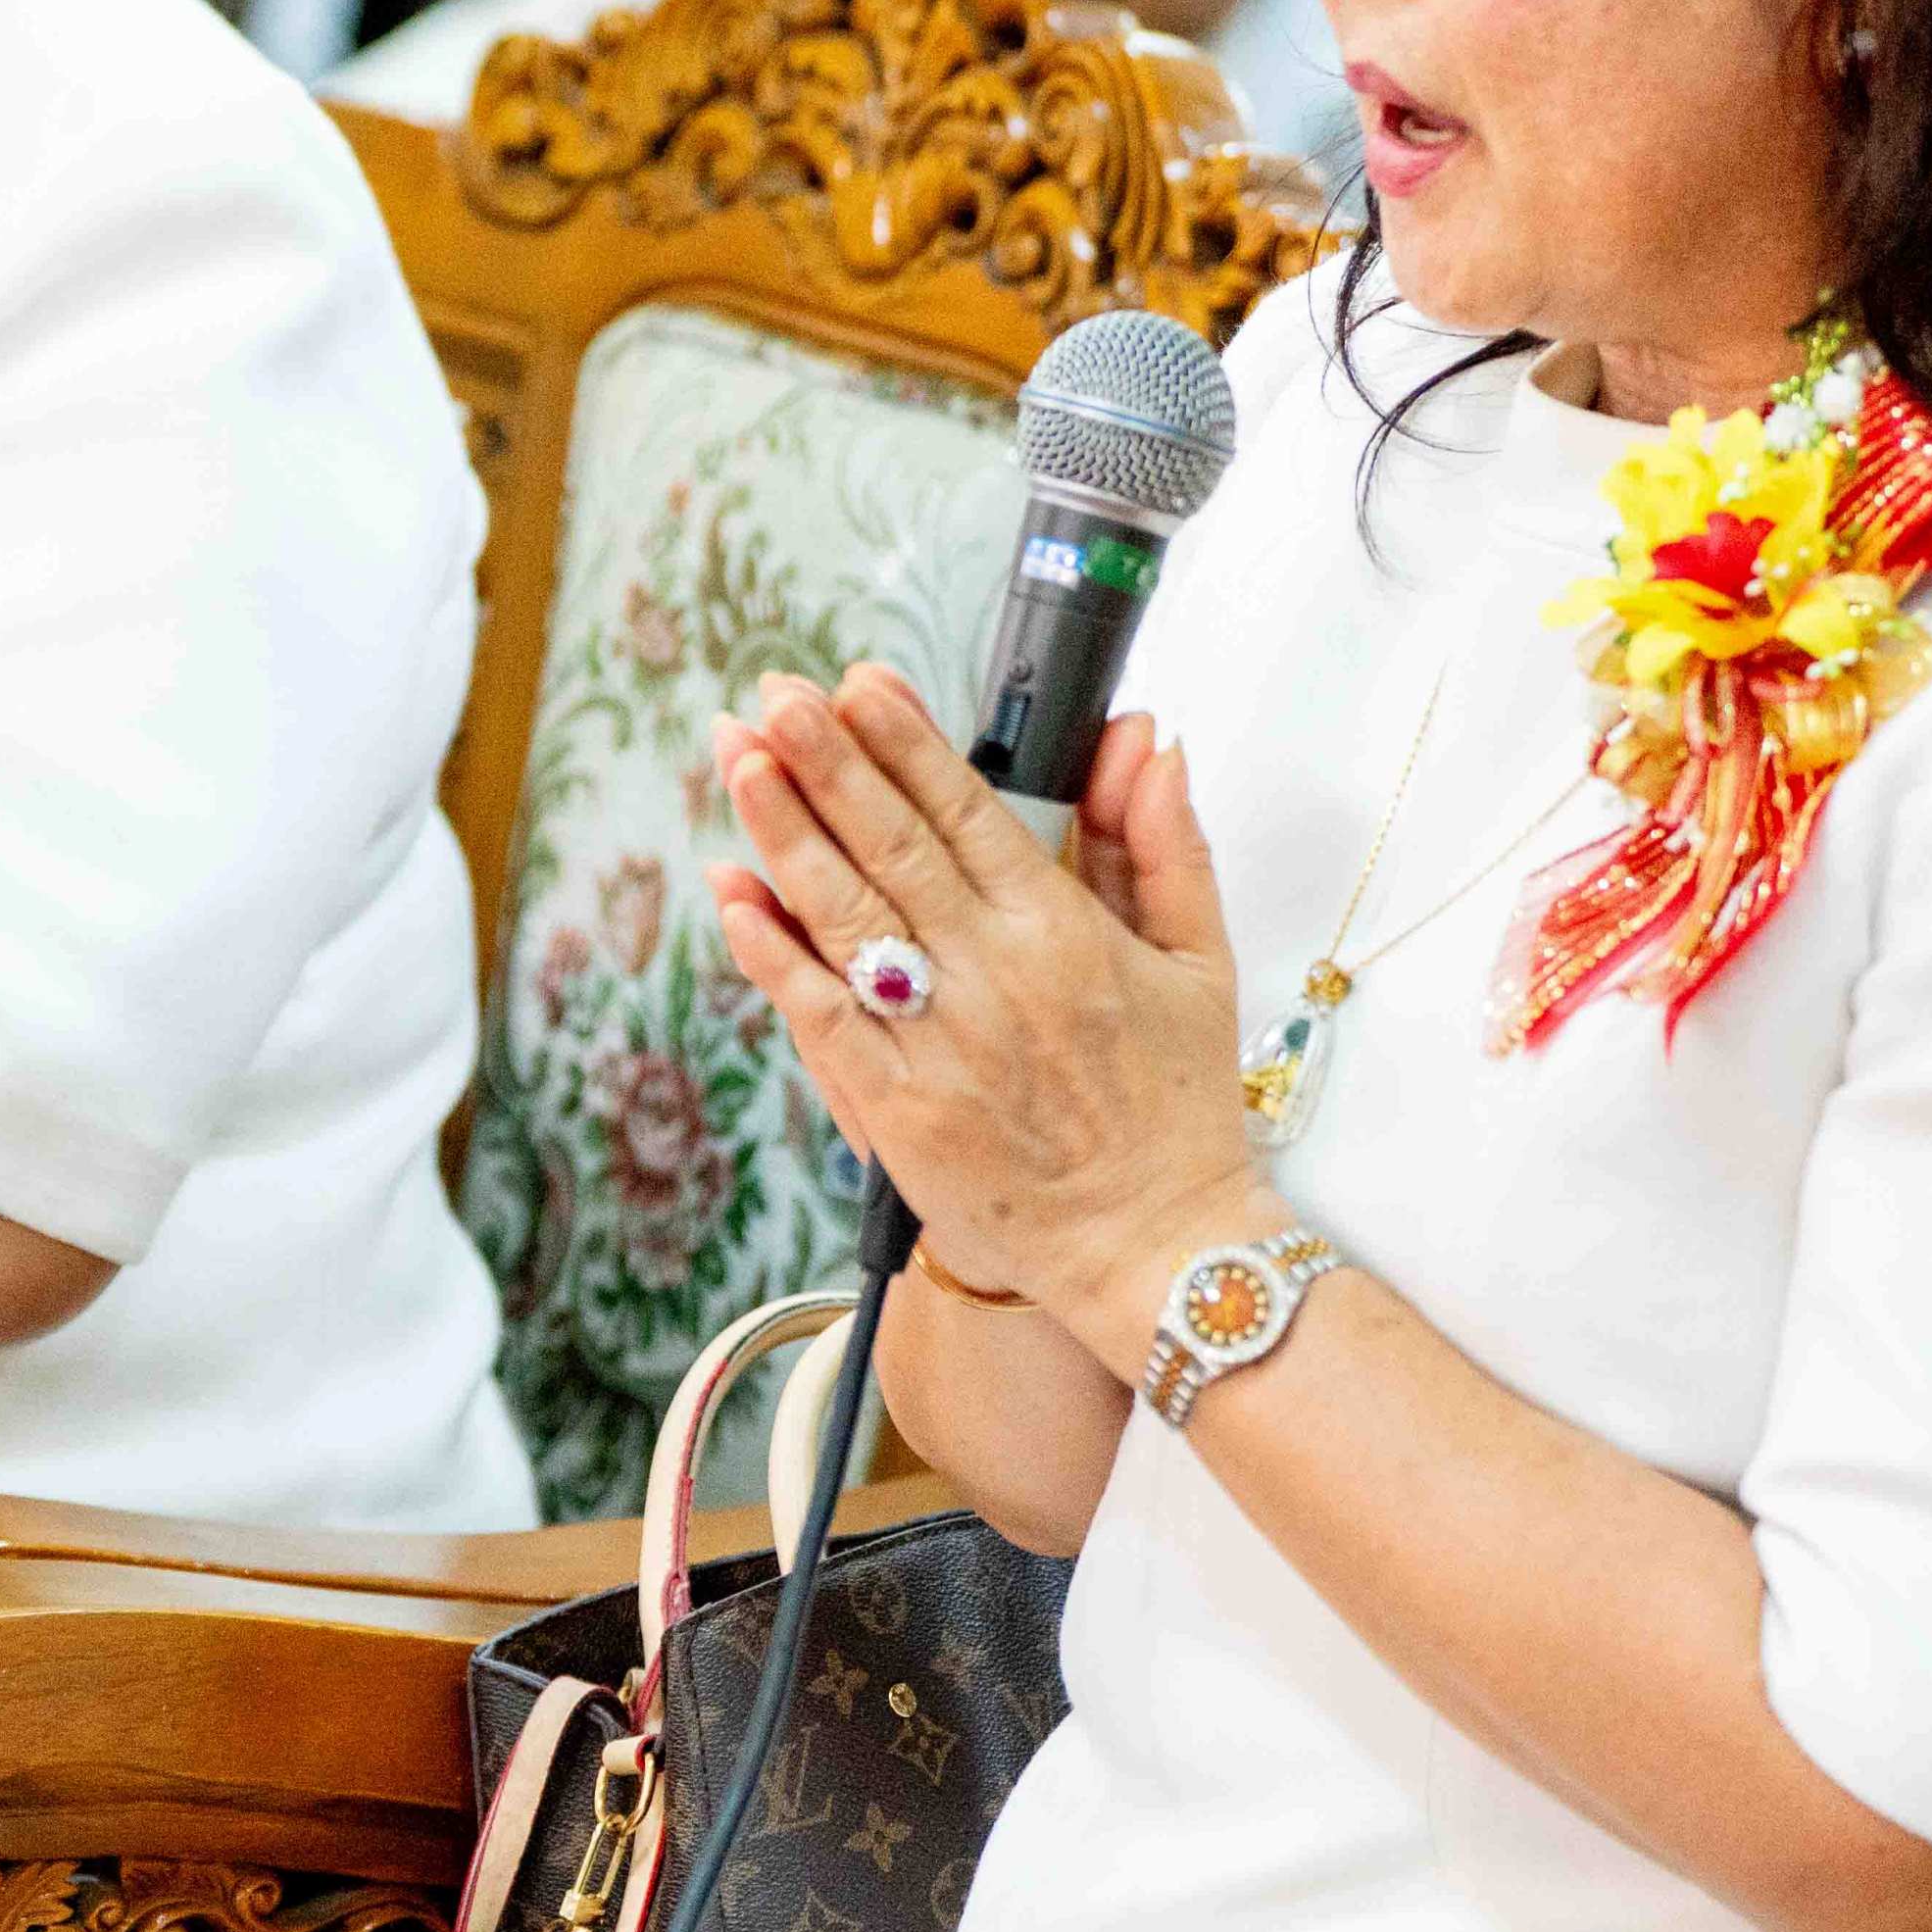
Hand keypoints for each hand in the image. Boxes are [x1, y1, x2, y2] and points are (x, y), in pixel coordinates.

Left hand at [700, 668, 1262, 1355]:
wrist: (1155, 1250)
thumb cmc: (1176, 1111)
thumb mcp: (1199, 961)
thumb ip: (1163, 843)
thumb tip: (1149, 743)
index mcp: (1062, 933)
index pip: (966, 811)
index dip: (904, 741)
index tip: (857, 681)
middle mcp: (992, 977)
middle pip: (889, 844)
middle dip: (824, 758)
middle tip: (772, 693)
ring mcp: (937, 1043)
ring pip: (843, 914)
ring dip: (781, 829)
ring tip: (737, 756)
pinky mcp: (897, 1110)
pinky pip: (819, 1015)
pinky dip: (771, 952)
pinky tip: (732, 892)